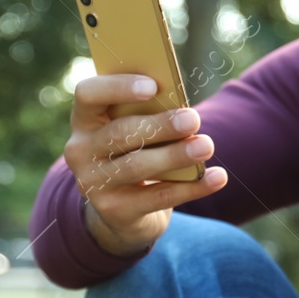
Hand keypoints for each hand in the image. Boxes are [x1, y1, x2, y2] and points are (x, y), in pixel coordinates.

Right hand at [66, 73, 228, 255]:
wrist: (121, 210)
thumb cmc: (134, 152)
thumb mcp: (134, 130)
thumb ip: (148, 113)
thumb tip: (182, 106)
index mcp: (85, 119)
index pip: (88, 94)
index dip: (118, 87)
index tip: (153, 86)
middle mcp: (81, 150)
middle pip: (120, 132)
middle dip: (160, 125)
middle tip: (193, 119)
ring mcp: (93, 183)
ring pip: (137, 166)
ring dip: (176, 155)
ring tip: (206, 145)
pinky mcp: (114, 211)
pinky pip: (158, 196)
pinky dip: (192, 187)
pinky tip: (217, 177)